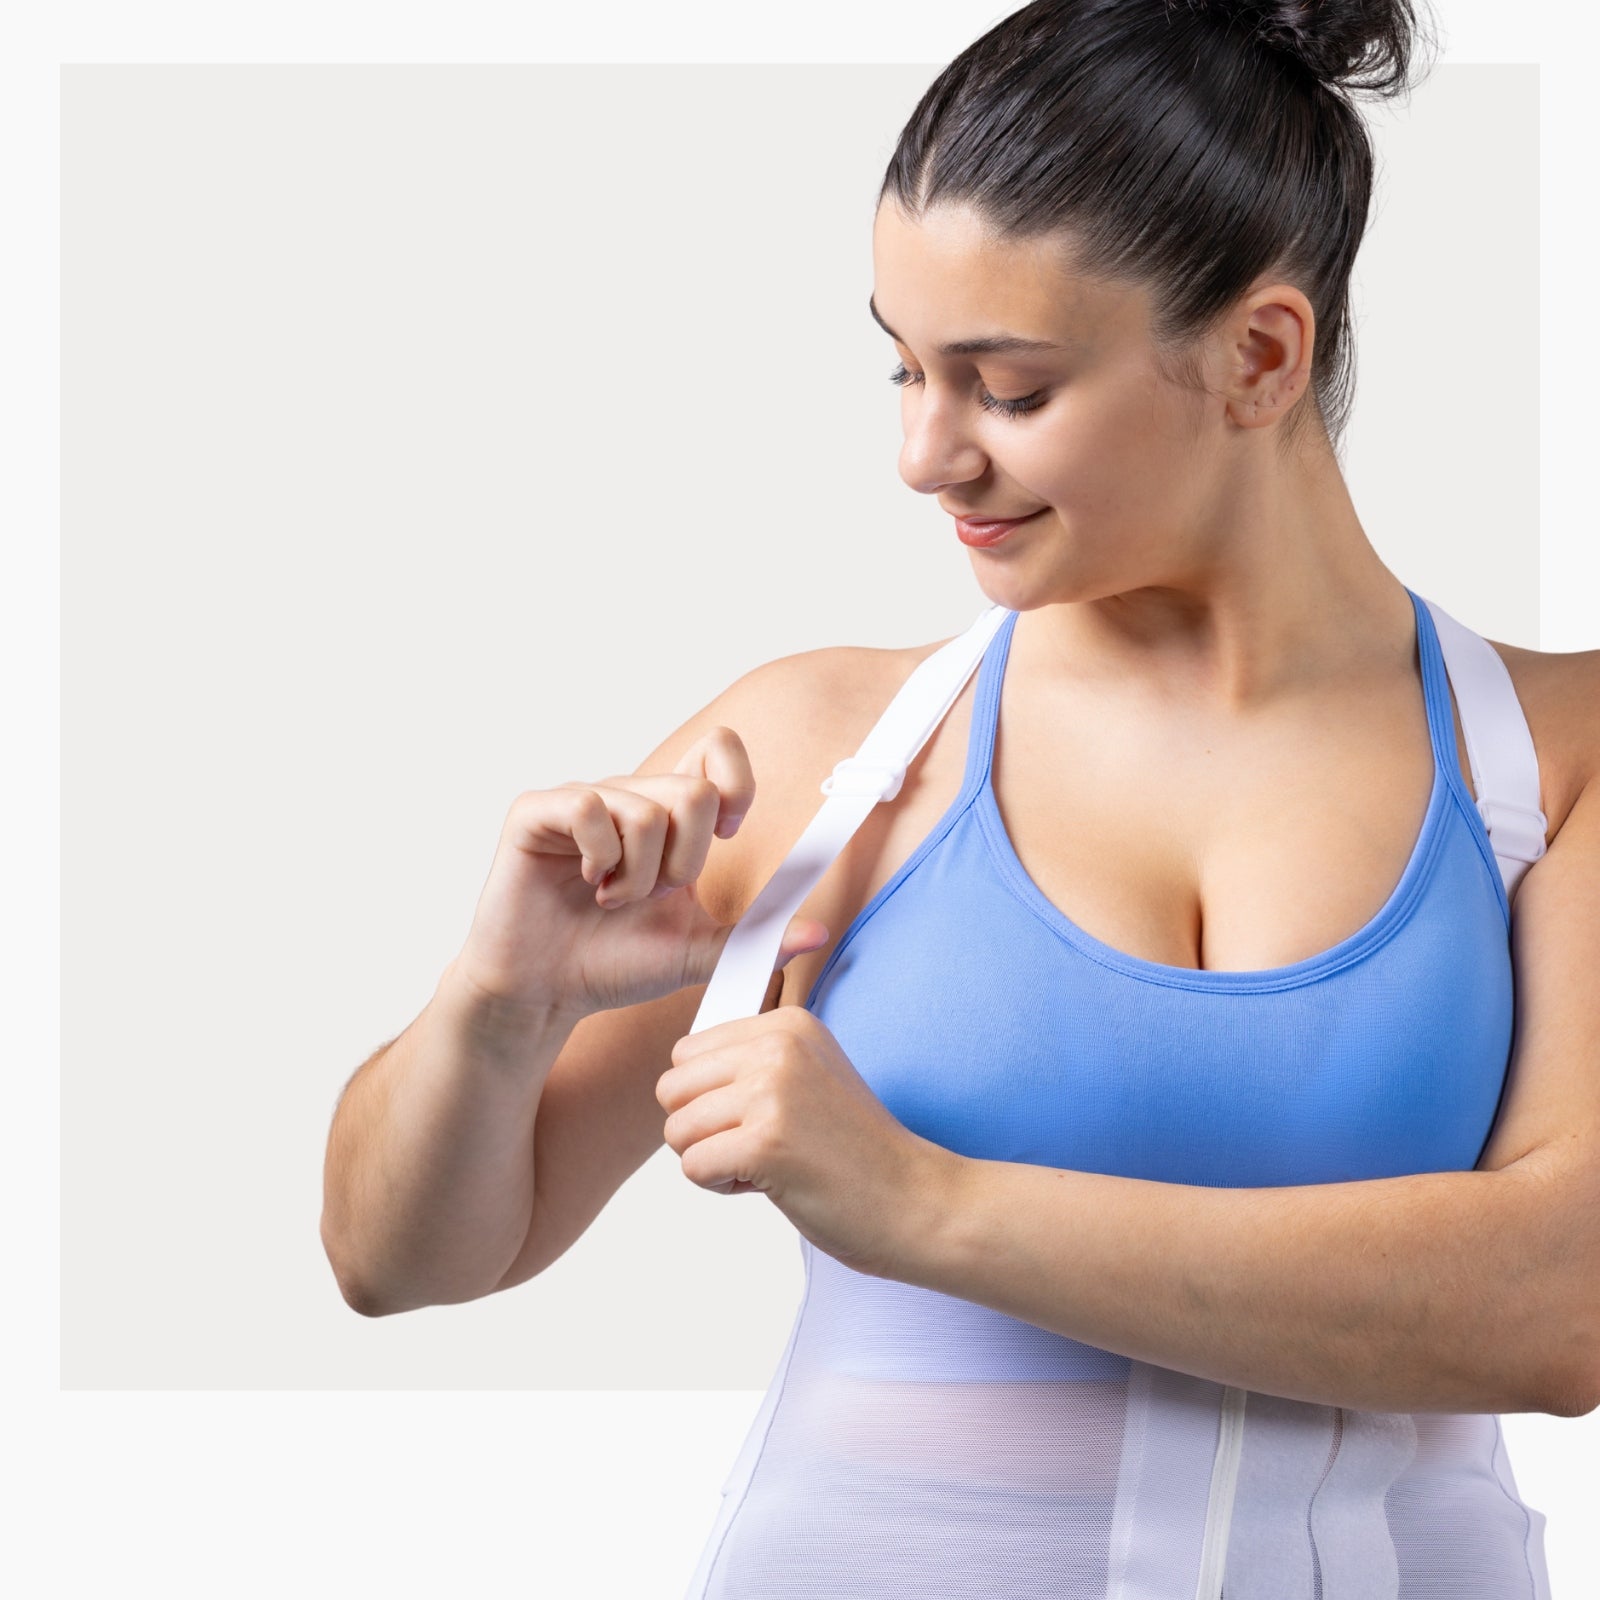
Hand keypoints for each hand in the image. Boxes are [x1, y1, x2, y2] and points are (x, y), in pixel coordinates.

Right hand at [451, 726, 828, 1018]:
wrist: (544, 993)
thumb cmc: (611, 964)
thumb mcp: (694, 953)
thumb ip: (753, 938)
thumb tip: (816, 932)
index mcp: (670, 815)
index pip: (717, 748)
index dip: (737, 784)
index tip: (731, 835)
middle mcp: (628, 796)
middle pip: (694, 792)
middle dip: (685, 862)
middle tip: (653, 895)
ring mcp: (581, 799)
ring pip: (646, 811)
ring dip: (637, 876)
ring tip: (611, 901)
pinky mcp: (535, 813)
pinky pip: (588, 808)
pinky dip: (598, 859)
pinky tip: (585, 884)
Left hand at [655, 1005, 958, 1279]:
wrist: (914, 1200)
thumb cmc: (858, 1151)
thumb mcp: (809, 1076)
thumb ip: (751, 1062)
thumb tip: (678, 1074)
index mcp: (787, 1024)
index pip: (688, 1053)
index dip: (712, 1098)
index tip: (762, 1117)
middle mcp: (777, 1046)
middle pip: (671, 1088)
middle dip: (700, 1128)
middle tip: (756, 1145)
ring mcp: (771, 1091)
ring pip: (676, 1129)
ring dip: (711, 1159)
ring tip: (767, 1164)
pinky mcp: (766, 1141)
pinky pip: (692, 1167)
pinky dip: (721, 1186)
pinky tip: (771, 1183)